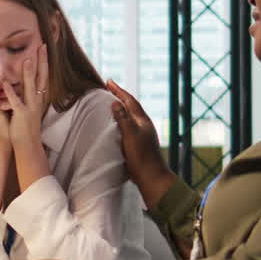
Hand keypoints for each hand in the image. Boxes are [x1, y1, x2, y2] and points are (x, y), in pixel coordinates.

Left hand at [1, 43, 47, 150]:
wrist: (28, 143)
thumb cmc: (26, 123)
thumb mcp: (29, 104)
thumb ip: (28, 92)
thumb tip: (28, 79)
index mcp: (38, 96)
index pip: (43, 74)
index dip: (44, 61)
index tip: (44, 46)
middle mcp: (37, 99)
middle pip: (41, 76)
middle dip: (42, 61)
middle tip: (42, 46)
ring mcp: (30, 106)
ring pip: (31, 87)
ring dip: (29, 74)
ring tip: (27, 60)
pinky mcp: (21, 115)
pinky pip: (16, 102)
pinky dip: (11, 93)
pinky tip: (6, 84)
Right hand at [105, 79, 174, 209]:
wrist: (152, 178)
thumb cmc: (141, 158)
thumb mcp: (130, 136)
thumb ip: (123, 119)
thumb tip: (115, 103)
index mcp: (142, 121)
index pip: (129, 101)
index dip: (119, 91)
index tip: (109, 82)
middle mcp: (144, 126)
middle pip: (131, 106)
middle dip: (120, 96)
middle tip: (109, 89)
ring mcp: (142, 135)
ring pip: (130, 116)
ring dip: (121, 108)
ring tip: (110, 103)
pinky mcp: (139, 144)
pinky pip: (128, 126)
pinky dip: (121, 120)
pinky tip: (115, 126)